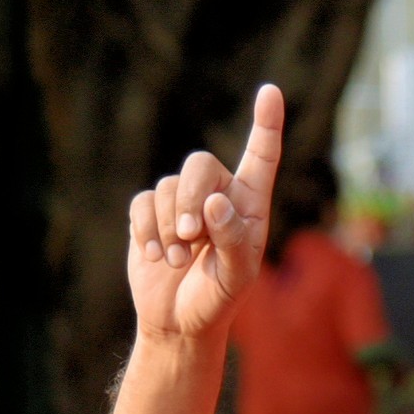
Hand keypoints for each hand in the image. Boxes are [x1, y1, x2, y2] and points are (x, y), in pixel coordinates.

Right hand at [129, 84, 284, 343]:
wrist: (179, 322)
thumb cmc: (218, 300)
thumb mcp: (235, 277)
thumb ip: (232, 239)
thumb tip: (215, 201)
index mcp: (250, 205)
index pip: (261, 156)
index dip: (266, 124)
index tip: (271, 92)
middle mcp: (217, 195)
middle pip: (199, 165)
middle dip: (190, 198)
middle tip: (189, 235)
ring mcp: (181, 202)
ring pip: (168, 186)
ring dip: (168, 226)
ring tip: (178, 260)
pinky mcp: (149, 214)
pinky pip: (142, 202)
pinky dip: (146, 230)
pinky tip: (156, 256)